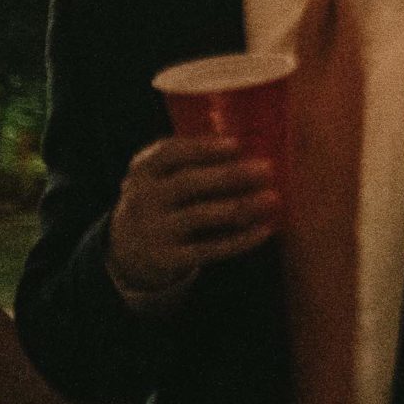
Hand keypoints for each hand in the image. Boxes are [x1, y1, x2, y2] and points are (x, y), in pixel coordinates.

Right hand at [106, 136, 278, 296]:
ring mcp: (153, 230)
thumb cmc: (166, 203)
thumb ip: (197, 164)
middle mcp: (143, 199)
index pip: (167, 153)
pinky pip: (208, 249)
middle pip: (186, 183)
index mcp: (144, 172)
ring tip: (272, 198)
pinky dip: (239, 240)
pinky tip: (265, 229)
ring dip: (239, 206)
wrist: (130, 254)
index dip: (202, 148)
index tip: (237, 144)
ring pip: (199, 215)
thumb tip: (251, 151)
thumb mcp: (166, 180)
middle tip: (267, 169)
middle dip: (228, 175)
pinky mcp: (168, 259)